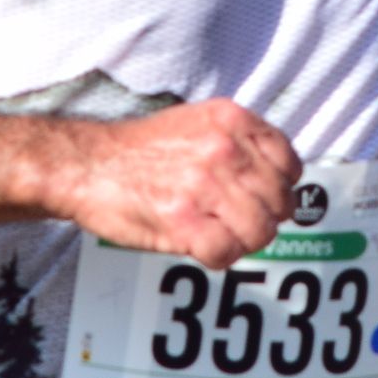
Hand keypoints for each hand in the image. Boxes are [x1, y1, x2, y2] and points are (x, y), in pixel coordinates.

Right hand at [42, 99, 299, 266]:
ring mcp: (204, 185)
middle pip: (279, 201)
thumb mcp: (197, 121)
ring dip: (244, 242)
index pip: (289, 163)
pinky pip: (227, 252)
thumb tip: (277, 176)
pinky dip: (220, 257)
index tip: (267, 198)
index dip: (282, 187)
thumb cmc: (140, 149)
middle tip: (242, 224)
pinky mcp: (183, 221)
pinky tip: (203, 246)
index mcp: (231, 120)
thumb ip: (239, 141)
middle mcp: (223, 149)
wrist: (87, 165)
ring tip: (221, 236)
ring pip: (259, 231)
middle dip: (266, 219)